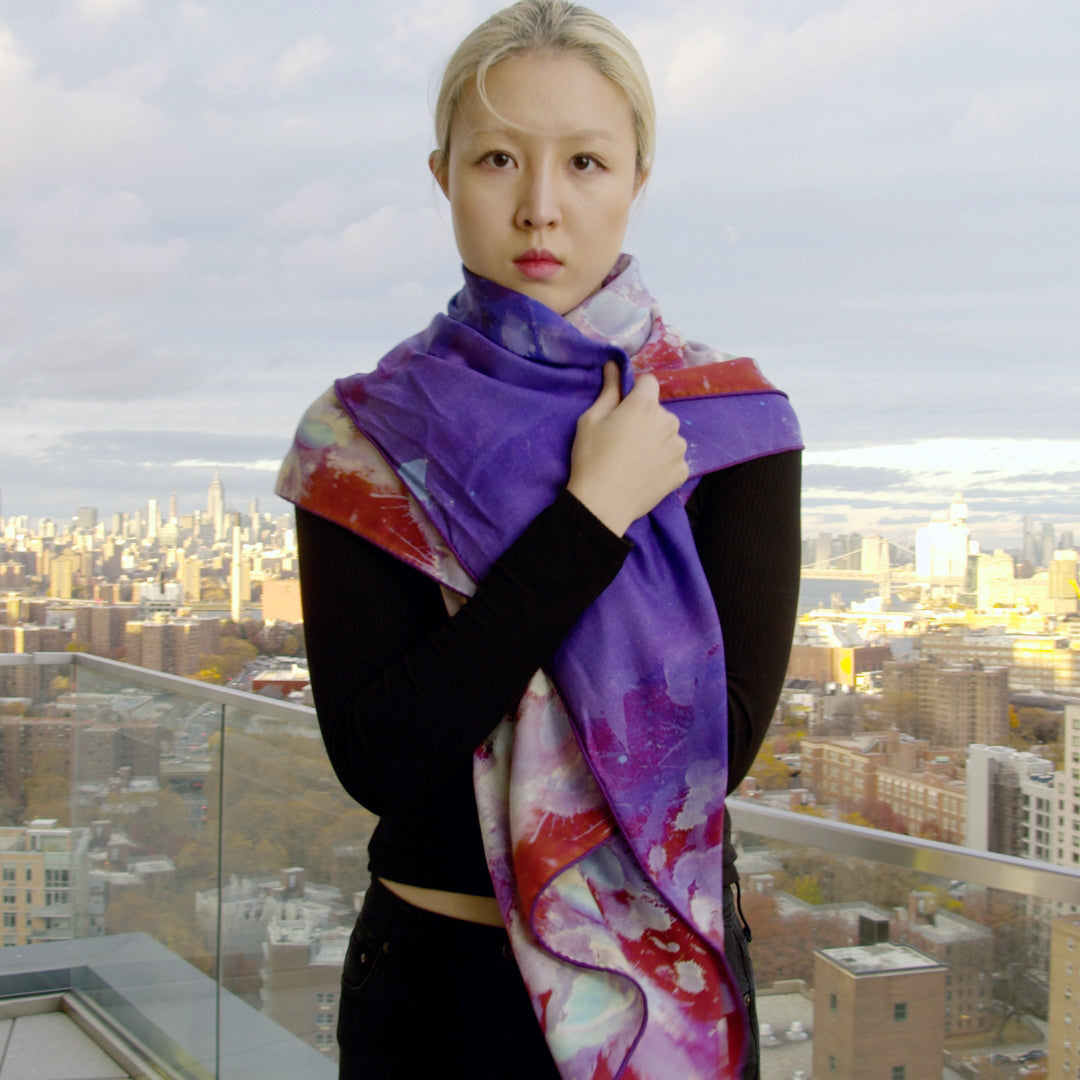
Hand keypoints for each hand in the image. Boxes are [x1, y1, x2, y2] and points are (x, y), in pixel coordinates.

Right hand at [566, 361, 688, 535]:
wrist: (603, 505)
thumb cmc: (591, 458)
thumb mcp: (591, 420)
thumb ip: (609, 390)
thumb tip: (613, 365)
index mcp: (644, 405)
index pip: (648, 382)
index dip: (635, 392)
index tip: (623, 408)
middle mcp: (668, 421)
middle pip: (659, 411)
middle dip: (645, 419)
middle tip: (624, 440)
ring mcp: (678, 447)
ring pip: (668, 435)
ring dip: (657, 441)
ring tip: (635, 460)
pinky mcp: (682, 470)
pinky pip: (673, 458)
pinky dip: (663, 463)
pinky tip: (645, 474)